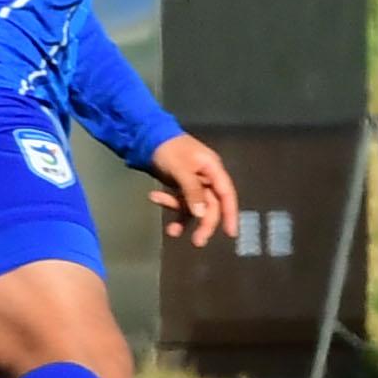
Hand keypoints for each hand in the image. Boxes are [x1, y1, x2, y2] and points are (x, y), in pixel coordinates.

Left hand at [150, 134, 237, 249]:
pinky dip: (170, 204)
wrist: (146, 136)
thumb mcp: (180, 169)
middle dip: (204, 223)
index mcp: (212, 168)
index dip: (231, 213)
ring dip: (184, 218)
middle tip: (197, 241)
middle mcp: (206, 177)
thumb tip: (201, 215)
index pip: (226, 194)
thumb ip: (192, 191)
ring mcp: (194, 182)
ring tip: (171, 232)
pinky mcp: (181, 186)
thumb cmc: (167, 149)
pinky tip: (154, 197)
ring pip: (195, 206)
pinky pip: (180, 201)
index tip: (231, 233)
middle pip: (211, 205)